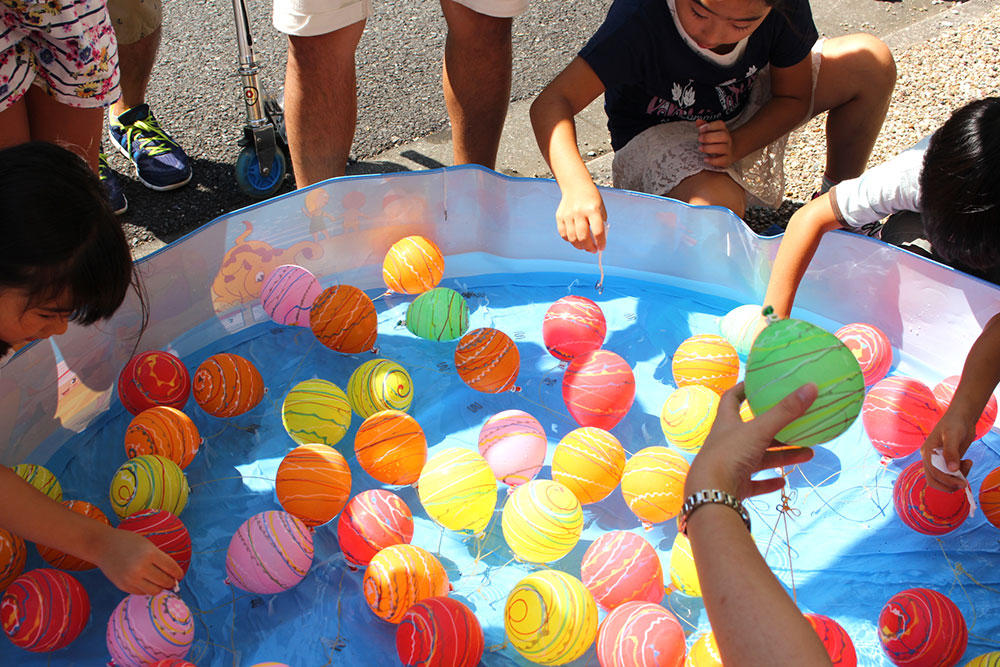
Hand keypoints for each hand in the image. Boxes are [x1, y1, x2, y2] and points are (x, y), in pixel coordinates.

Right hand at [94, 527, 183, 594]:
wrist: (103, 546)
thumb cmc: (128, 542)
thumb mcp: (148, 545)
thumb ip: (160, 559)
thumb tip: (173, 576)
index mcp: (150, 554)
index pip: (171, 568)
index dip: (178, 573)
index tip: (179, 575)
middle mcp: (140, 568)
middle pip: (164, 582)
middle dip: (170, 582)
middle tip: (171, 580)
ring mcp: (131, 578)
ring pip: (154, 591)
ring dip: (159, 587)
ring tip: (159, 582)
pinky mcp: (123, 586)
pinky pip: (141, 592)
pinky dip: (146, 588)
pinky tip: (145, 581)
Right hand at [555, 183, 606, 252]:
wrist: (575, 186)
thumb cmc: (591, 198)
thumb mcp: (601, 208)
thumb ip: (600, 224)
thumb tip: (597, 242)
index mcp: (592, 209)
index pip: (597, 231)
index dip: (600, 243)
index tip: (602, 248)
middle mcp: (579, 212)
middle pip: (583, 237)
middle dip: (589, 247)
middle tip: (593, 250)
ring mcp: (568, 215)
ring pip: (572, 238)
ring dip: (579, 246)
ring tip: (585, 246)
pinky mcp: (560, 217)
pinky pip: (563, 234)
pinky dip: (570, 240)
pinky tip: (575, 239)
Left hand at [685, 382, 816, 499]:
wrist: (711, 494)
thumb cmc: (729, 455)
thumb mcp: (759, 430)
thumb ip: (785, 412)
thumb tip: (812, 387)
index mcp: (726, 423)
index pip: (731, 399)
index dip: (743, 390)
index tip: (759, 384)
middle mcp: (727, 442)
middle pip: (755, 432)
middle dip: (778, 429)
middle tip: (800, 425)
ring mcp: (731, 465)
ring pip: (760, 458)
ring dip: (782, 456)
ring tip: (808, 454)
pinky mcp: (736, 486)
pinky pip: (755, 483)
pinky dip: (769, 482)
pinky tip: (783, 482)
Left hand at [696, 119, 735, 167]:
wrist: (730, 151)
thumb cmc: (716, 141)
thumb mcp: (711, 132)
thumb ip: (704, 127)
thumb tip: (698, 121)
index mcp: (723, 130)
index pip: (720, 125)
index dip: (711, 126)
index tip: (700, 129)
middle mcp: (727, 139)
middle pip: (722, 135)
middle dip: (709, 137)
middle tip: (699, 139)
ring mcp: (728, 149)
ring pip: (722, 148)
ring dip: (709, 148)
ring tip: (700, 148)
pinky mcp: (727, 160)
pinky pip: (722, 160)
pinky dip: (713, 160)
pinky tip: (705, 159)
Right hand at [921, 410, 974, 491]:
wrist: (962, 418)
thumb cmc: (954, 423)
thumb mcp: (952, 436)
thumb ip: (951, 452)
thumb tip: (952, 470)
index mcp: (927, 452)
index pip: (933, 472)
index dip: (946, 480)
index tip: (961, 483)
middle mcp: (931, 458)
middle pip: (934, 480)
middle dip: (949, 484)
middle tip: (964, 483)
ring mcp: (939, 461)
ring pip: (944, 479)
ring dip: (957, 478)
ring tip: (968, 464)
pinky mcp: (949, 461)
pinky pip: (952, 474)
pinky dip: (961, 473)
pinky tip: (968, 462)